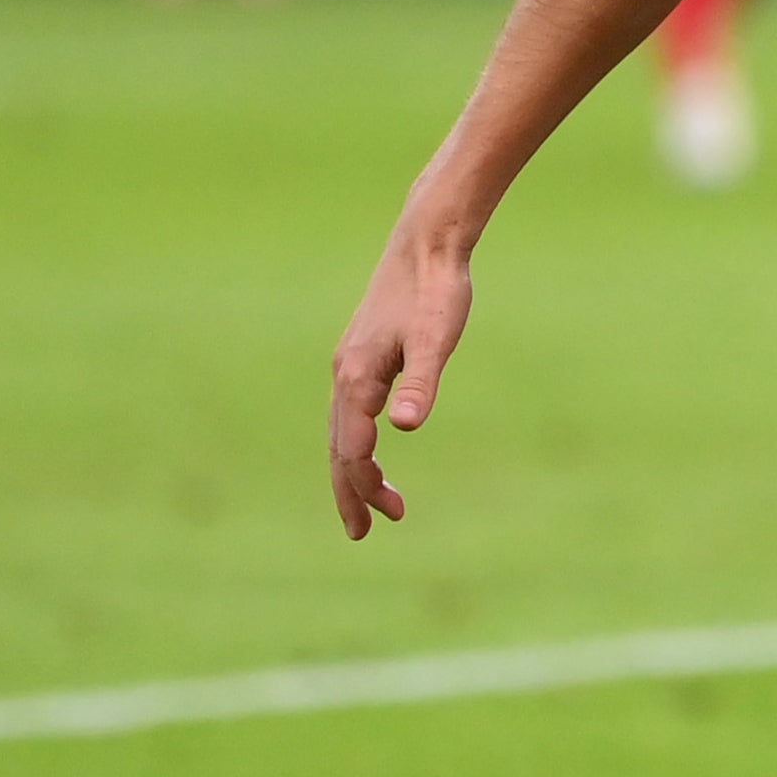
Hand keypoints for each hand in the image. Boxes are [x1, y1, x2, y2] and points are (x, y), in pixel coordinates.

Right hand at [329, 210, 475, 537]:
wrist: (427, 244)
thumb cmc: (437, 291)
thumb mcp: (437, 340)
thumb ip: (423, 383)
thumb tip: (405, 427)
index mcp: (358, 377)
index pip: (351, 449)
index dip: (361, 488)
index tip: (379, 521)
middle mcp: (345, 374)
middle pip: (339, 447)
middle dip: (351, 491)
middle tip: (366, 532)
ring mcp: (351, 365)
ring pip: (342, 430)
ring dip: (356, 469)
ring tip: (383, 504)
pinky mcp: (363, 356)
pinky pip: (351, 412)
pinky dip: (358, 441)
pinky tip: (375, 446)